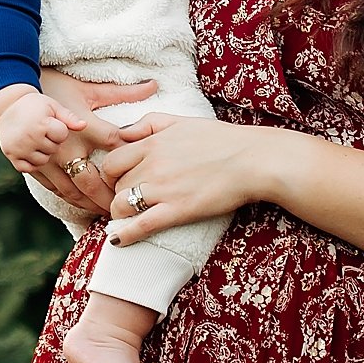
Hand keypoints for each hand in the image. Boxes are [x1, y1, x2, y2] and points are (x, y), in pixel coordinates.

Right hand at [0, 91, 88, 172]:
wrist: (6, 108)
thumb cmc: (34, 106)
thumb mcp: (52, 106)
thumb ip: (69, 117)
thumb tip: (84, 125)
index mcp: (41, 123)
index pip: (62, 135)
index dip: (59, 130)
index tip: (52, 123)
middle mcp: (29, 137)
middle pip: (53, 149)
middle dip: (51, 142)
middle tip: (43, 131)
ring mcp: (19, 148)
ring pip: (42, 161)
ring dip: (42, 153)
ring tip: (37, 139)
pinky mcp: (11, 156)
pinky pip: (28, 168)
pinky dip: (30, 162)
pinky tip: (29, 150)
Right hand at [25, 69, 157, 215]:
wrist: (12, 97)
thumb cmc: (52, 88)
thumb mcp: (88, 89)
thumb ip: (121, 92)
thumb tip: (154, 85)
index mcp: (82, 127)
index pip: (114, 148)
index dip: (130, 162)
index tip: (143, 175)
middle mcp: (64, 147)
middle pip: (92, 182)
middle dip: (108, 199)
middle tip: (124, 209)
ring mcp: (46, 159)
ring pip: (71, 191)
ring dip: (89, 204)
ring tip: (105, 212)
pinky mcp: (31, 167)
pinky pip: (52, 189)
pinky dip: (68, 199)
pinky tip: (81, 205)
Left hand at [98, 113, 266, 247]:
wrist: (252, 160)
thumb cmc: (221, 140)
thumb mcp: (181, 121)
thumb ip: (149, 123)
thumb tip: (122, 132)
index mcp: (152, 143)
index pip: (111, 161)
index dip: (111, 174)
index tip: (119, 181)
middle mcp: (152, 165)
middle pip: (115, 185)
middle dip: (117, 193)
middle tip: (126, 199)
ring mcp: (163, 189)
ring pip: (121, 205)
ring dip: (119, 214)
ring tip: (126, 218)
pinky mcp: (177, 210)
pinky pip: (141, 225)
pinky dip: (125, 234)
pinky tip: (118, 241)